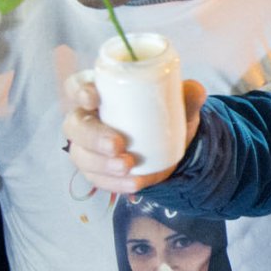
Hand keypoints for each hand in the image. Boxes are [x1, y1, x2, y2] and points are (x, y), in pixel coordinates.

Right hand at [61, 72, 207, 194]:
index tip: (94, 98)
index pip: (76, 86)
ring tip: (129, 167)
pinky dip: (115, 184)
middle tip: (117, 145)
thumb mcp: (179, 104)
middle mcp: (87, 119)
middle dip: (93, 136)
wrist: (172, 147)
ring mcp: (89, 148)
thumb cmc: (165, 114)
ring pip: (82, 156)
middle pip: (74, 126)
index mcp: (100, 92)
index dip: (79, 91)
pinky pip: (98, 180)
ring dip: (102, 165)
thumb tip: (195, 90)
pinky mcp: (97, 171)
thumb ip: (187, 95)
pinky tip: (135, 184)